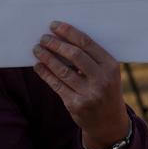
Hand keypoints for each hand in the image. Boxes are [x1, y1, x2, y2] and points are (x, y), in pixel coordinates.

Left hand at [33, 21, 128, 148]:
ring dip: (47, 57)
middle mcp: (102, 79)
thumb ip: (91, 58)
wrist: (109, 122)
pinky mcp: (76, 105)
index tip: (54, 25)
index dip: (68, 32)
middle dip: (56, 44)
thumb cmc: (105, 89)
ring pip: (62, 70)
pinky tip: (39, 65)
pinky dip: (45, 73)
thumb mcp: (107, 73)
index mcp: (111, 66)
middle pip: (74, 55)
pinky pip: (57, 85)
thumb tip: (62, 37)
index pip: (87, 43)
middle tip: (43, 38)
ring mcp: (89, 94)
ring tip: (37, 49)